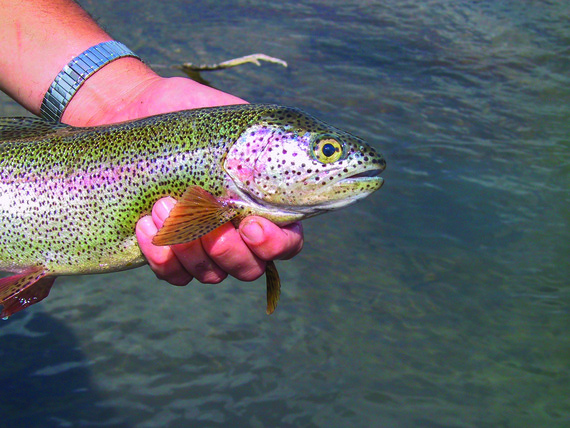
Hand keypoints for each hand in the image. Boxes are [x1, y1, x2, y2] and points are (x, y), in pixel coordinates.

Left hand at [62, 62, 303, 285]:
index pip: (286, 243)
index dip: (274, 244)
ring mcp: (203, 247)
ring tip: (163, 204)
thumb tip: (303, 152)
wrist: (135, 110)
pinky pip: (174, 274)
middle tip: (207, 221)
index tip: (249, 224)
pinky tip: (144, 223)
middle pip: (249, 268)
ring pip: (211, 274)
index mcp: (263, 206)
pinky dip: (161, 256)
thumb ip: (268, 145)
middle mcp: (237, 233)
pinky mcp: (169, 252)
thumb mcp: (238, 122)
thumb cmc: (191, 114)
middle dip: (228, 251)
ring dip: (189, 247)